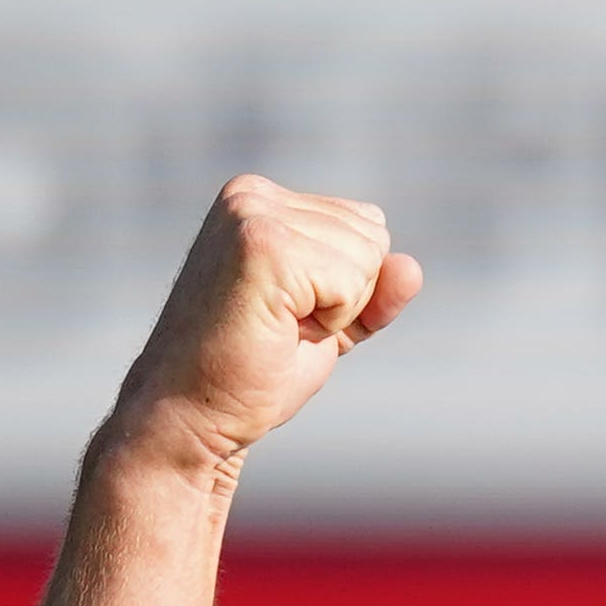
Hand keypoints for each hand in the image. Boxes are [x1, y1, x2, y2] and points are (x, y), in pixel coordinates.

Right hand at [105, 176, 420, 473]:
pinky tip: (278, 329)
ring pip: (368, 257)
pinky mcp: (262, 245)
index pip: (368, 226)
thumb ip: (374, 290)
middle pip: (373, 237)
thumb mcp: (331, 321)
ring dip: (336, 310)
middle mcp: (251, 194)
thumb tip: (411, 266)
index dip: (349, 288)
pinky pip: (353, 282)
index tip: (290, 312)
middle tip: (283, 324)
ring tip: (277, 327)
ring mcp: (253, 215)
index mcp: (260, 198)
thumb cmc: (256, 369)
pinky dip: (331, 321)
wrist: (195, 411)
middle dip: (347, 297)